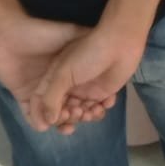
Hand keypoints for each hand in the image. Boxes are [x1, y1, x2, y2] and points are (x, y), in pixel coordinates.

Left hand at [0, 16, 103, 132]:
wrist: (11, 34)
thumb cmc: (44, 33)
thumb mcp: (72, 34)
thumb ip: (87, 42)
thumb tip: (107, 51)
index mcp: (68, 70)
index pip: (82, 90)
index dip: (91, 102)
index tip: (99, 108)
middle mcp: (56, 82)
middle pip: (69, 105)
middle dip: (78, 114)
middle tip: (84, 117)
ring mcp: (39, 90)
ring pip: (52, 112)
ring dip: (60, 121)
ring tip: (68, 126)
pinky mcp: (22, 95)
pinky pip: (30, 114)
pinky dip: (37, 122)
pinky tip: (46, 126)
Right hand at [29, 24, 147, 133]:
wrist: (120, 43)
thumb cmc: (88, 54)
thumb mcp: (63, 74)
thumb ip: (51, 98)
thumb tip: (48, 122)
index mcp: (55, 79)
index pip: (44, 102)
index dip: (46, 114)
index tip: (52, 122)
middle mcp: (69, 87)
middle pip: (63, 111)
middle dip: (68, 117)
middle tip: (76, 112)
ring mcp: (86, 90)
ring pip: (80, 113)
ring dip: (84, 116)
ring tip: (90, 111)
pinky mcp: (103, 93)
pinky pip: (97, 109)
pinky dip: (99, 111)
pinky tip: (104, 104)